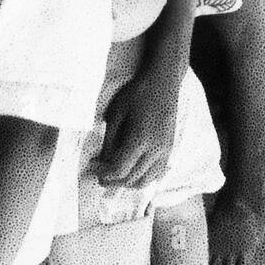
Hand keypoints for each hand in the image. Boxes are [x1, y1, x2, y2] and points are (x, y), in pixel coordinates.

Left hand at [98, 73, 178, 188]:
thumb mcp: (116, 113)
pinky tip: (134, 170)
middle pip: (132, 179)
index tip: (94, 172)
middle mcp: (155, 150)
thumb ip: (109, 140)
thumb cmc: (137, 93)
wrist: (163, 81)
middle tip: (102, 176)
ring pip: (146, 180)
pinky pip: (157, 173)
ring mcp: (165, 150)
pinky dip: (144, 177)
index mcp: (139, 140)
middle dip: (114, 182)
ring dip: (130, 183)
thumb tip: (102, 161)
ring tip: (117, 175)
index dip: (105, 175)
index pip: (120, 170)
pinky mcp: (170, 148)